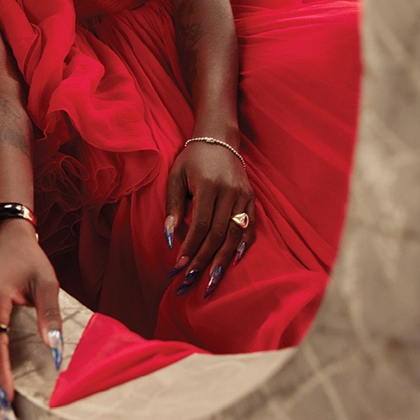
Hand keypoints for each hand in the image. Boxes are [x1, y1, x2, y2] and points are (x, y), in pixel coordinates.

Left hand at [164, 140, 255, 297]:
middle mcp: (229, 191)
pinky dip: (243, 245)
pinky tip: (234, 261)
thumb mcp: (176, 176)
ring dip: (222, 260)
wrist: (218, 139)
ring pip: (235, 235)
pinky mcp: (251, 198)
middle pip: (218, 235)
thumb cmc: (192, 159)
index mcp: (208, 185)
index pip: (201, 225)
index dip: (190, 248)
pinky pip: (250, 227)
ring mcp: (243, 195)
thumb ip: (173, 207)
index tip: (179, 266)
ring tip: (211, 280)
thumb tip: (168, 238)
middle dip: (204, 260)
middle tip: (191, 280)